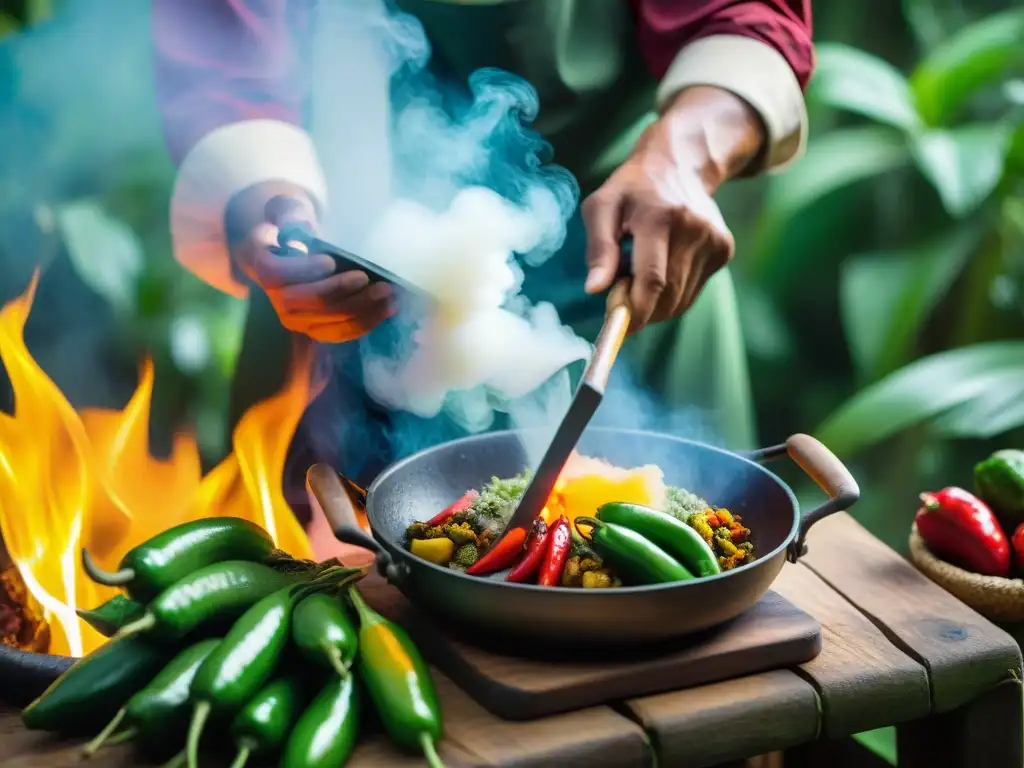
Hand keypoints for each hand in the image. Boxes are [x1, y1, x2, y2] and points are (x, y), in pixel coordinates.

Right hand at [231, 191, 393, 342]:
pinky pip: (342, 333)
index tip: (330, 261)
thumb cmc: (294, 228)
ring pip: (329, 322)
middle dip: (341, 292)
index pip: (276, 273)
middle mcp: (275, 299)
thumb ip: (291, 214)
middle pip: (308, 302)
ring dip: (361, 310)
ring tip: (387, 294)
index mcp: (264, 265)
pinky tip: (388, 309)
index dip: (303, 270)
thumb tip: (304, 228)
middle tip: (370, 279)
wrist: (297, 253)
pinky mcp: (317, 330)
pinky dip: (367, 323)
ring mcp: (296, 319)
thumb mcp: (289, 211)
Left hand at [582, 87, 763, 333]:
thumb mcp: (602, 207)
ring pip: (681, 299)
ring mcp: (713, 239)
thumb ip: (598, 249)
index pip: (651, 279)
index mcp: (659, 217)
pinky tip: (663, 266)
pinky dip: (673, 292)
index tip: (619, 326)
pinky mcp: (724, 249)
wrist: (680, 164)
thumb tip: (594, 289)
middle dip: (641, 309)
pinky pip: (693, 291)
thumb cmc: (631, 188)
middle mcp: (693, 228)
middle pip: (667, 295)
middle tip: (621, 295)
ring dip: (656, 302)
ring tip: (641, 272)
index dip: (636, 310)